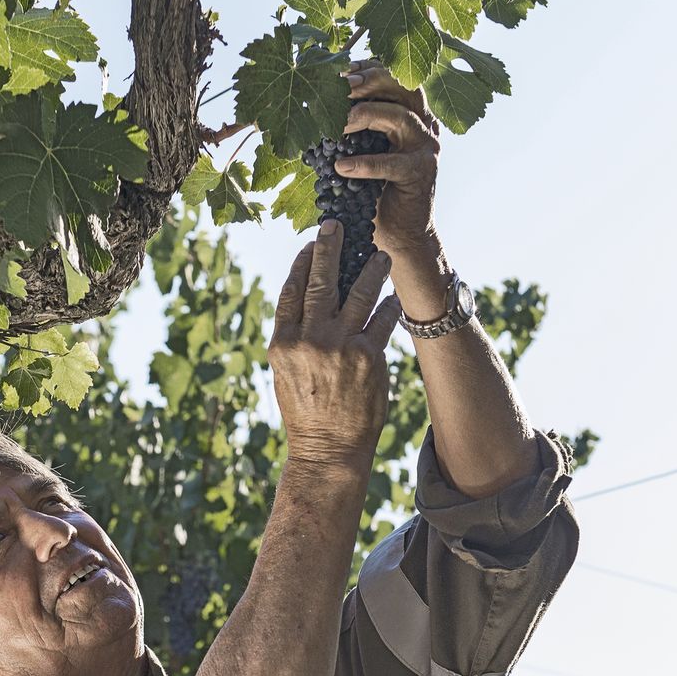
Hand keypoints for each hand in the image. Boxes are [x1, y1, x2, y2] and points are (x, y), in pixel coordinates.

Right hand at [267, 221, 398, 468]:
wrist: (327, 450)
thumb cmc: (306, 412)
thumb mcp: (285, 374)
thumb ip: (292, 338)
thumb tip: (304, 302)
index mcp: (282, 343)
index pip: (291, 290)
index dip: (302, 261)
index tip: (311, 242)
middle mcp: (308, 340)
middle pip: (319, 281)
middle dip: (330, 247)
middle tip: (338, 224)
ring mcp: (339, 347)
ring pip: (358, 293)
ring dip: (372, 269)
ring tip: (382, 255)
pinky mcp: (368, 357)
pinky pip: (383, 319)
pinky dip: (390, 305)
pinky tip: (394, 297)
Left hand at [335, 58, 441, 260]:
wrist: (398, 233)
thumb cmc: (374, 191)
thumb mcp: (360, 152)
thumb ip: (349, 129)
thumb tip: (309, 108)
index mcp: (409, 112)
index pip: (393, 78)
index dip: (368, 69)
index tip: (341, 71)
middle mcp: (423, 124)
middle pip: (403, 87)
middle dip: (370, 82)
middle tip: (341, 88)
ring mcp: (425, 147)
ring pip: (400, 117)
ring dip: (366, 115)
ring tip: (337, 125)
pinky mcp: (421, 173)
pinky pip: (393, 163)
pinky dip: (366, 163)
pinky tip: (341, 167)